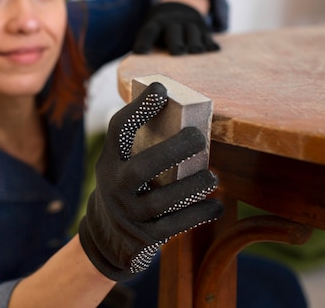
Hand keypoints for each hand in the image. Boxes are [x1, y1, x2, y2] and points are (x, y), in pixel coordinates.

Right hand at [78, 82, 222, 281]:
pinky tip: (216, 205)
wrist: (108, 236)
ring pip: (160, 202)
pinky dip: (198, 214)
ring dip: (191, 187)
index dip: (139, 108)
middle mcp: (115, 187)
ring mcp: (129, 213)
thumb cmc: (126, 188)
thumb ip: (141, 144)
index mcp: (110, 161)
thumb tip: (182, 110)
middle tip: (198, 137)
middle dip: (172, 151)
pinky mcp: (145, 236)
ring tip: (212, 178)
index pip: (119, 130)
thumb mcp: (122, 164)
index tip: (161, 89)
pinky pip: (174, 226)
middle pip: (141, 168)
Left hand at [133, 2, 220, 55]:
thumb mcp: (153, 34)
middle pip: (174, 30)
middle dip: (175, 41)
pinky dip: (210, 42)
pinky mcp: (203, 28)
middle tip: (177, 52)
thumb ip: (148, 46)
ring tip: (196, 51)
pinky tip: (214, 50)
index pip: (149, 31)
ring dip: (194, 41)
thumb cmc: (160, 31)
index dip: (144, 41)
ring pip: (192, 31)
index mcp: (157, 24)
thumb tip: (139, 68)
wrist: (177, 8)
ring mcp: (189, 23)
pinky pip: (207, 35)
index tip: (139, 52)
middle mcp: (173, 22)